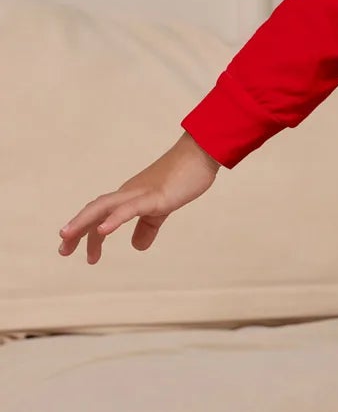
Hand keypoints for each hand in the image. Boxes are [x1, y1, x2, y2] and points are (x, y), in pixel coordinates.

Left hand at [59, 133, 219, 264]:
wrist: (201, 154)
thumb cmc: (185, 177)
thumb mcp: (164, 208)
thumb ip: (148, 226)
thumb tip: (136, 246)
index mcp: (130, 197)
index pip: (101, 215)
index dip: (88, 234)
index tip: (85, 256)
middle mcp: (128, 193)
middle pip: (94, 210)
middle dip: (76, 230)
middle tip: (62, 250)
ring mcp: (140, 193)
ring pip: (103, 207)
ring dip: (83, 222)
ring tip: (67, 237)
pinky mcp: (154, 196)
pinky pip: (129, 209)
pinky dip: (113, 219)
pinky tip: (102, 231)